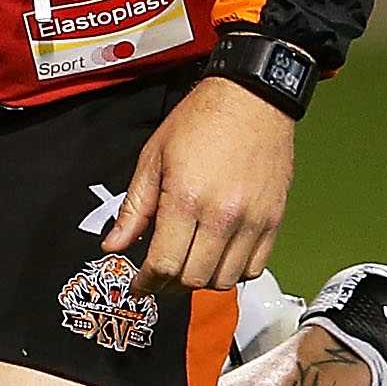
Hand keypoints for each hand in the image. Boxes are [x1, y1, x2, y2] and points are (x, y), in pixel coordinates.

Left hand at [105, 77, 297, 295]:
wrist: (251, 100)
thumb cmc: (197, 123)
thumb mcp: (152, 159)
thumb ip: (134, 208)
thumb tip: (112, 246)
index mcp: (186, 200)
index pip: (164, 263)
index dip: (146, 282)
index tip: (138, 284)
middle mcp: (223, 217)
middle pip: (194, 278)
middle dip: (169, 285)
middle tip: (158, 276)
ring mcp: (253, 222)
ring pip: (225, 279)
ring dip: (201, 280)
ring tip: (187, 265)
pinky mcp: (274, 222)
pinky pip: (255, 268)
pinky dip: (233, 272)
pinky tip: (217, 257)